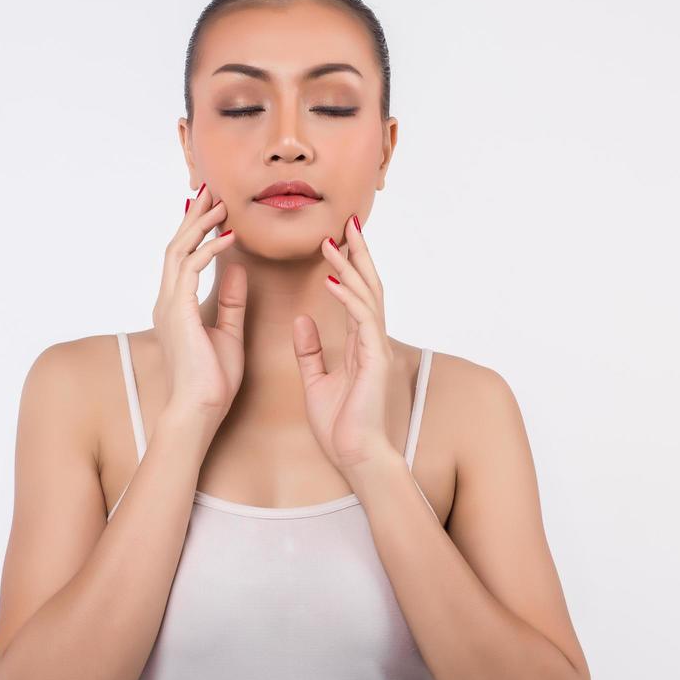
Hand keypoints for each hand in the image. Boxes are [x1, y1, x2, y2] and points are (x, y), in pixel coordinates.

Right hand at [151, 182, 245, 423]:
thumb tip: (237, 270)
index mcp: (176, 307)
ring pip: (179, 251)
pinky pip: (191, 268)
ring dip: (200, 225)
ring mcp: (169, 305)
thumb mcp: (229, 333)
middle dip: (194, 216)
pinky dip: (209, 249)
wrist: (199, 410)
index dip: (196, 230)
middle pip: (176, 245)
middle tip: (210, 190)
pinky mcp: (178, 311)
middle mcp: (167, 301)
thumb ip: (231, 301)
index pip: (183, 258)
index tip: (213, 208)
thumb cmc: (213, 381)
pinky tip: (229, 237)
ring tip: (220, 204)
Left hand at [292, 214, 398, 470]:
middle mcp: (373, 340)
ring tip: (334, 241)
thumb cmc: (342, 427)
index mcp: (361, 344)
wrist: (358, 458)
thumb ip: (311, 351)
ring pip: (367, 295)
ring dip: (351, 266)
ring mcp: (377, 348)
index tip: (335, 241)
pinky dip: (348, 297)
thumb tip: (302, 320)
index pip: (355, 296)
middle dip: (358, 253)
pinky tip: (333, 280)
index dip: (347, 267)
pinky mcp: (375, 359)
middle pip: (367, 286)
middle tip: (347, 222)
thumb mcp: (317, 382)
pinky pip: (363, 319)